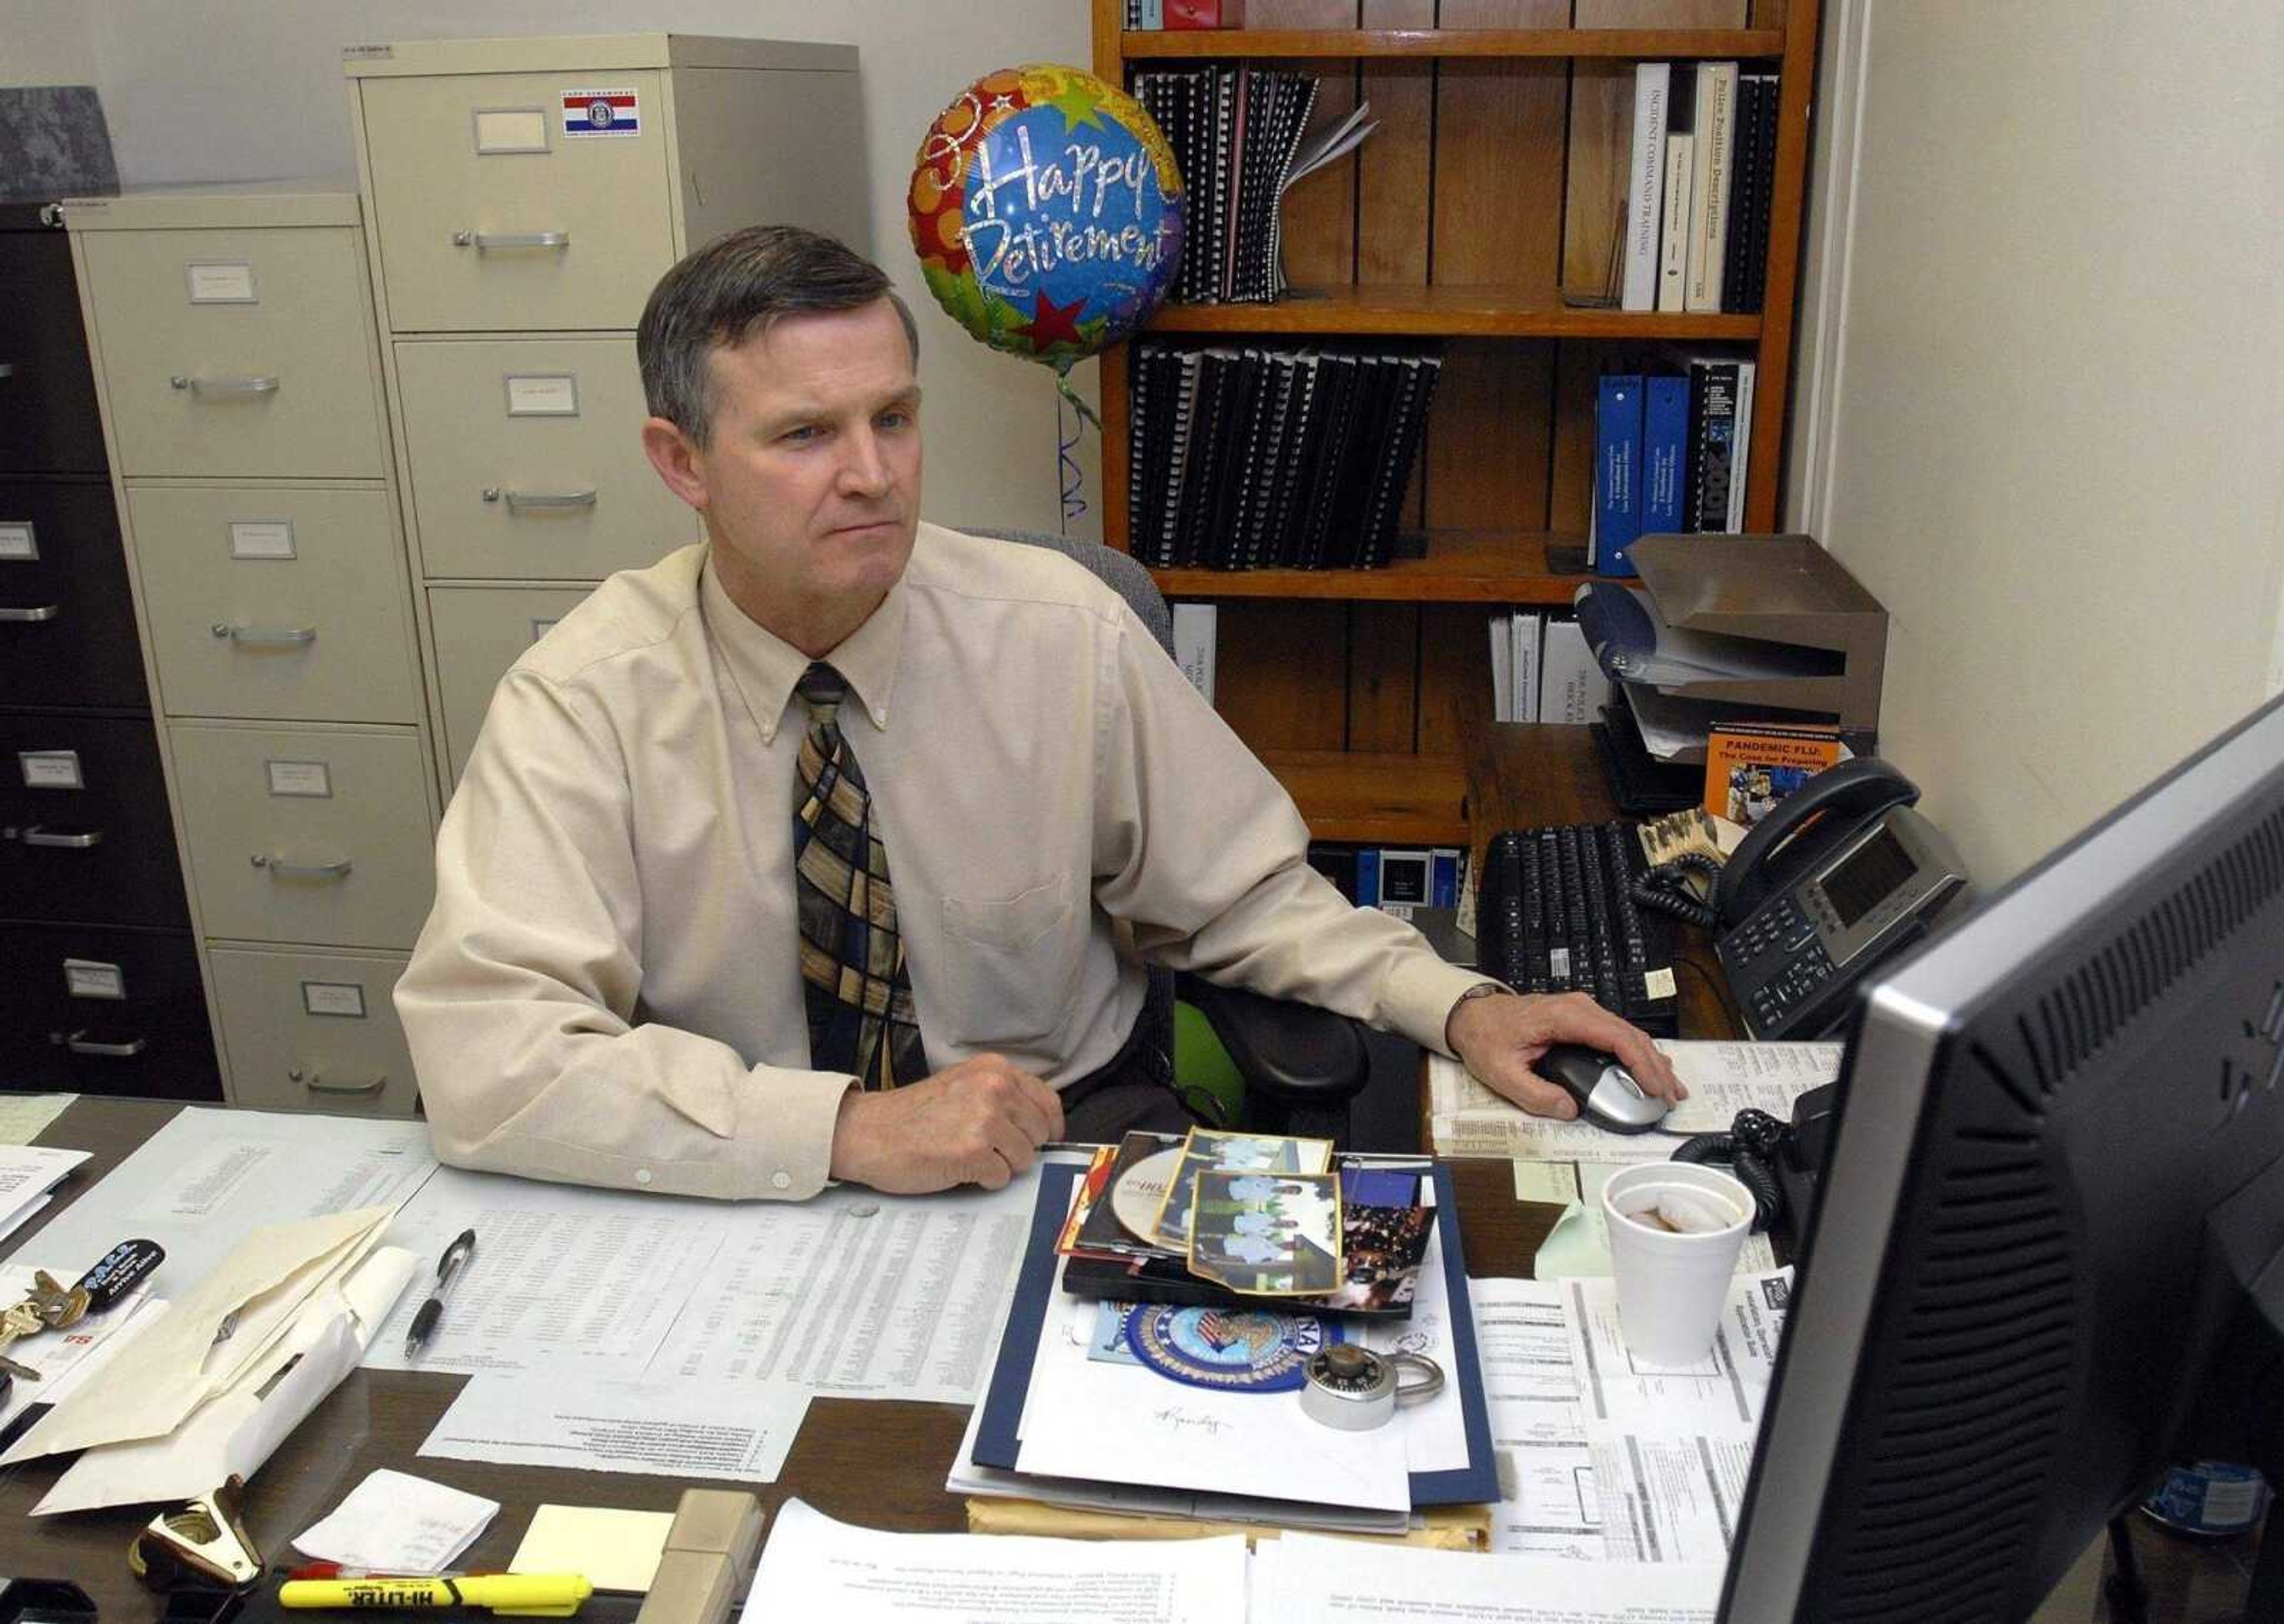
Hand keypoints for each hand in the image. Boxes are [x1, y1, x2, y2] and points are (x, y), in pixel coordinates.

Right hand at [828, 1052, 1066, 1193]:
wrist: (868, 1132)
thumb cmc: (912, 1114)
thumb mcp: (962, 1085)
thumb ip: (1000, 1095)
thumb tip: (1040, 1124)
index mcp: (994, 1069)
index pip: (1048, 1101)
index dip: (1047, 1127)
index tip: (1041, 1139)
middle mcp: (995, 1088)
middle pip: (1039, 1133)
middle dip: (1019, 1147)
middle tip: (986, 1148)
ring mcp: (986, 1120)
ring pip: (1024, 1158)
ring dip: (1000, 1165)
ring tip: (968, 1156)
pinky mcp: (974, 1152)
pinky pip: (1001, 1178)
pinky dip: (983, 1181)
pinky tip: (958, 1168)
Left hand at [1446, 990, 1686, 1121]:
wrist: (1471, 1015)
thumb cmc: (1485, 1038)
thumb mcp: (1503, 1073)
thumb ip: (1536, 1095)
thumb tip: (1570, 1110)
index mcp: (1564, 1017)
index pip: (1616, 1038)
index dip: (1642, 1063)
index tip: (1656, 1088)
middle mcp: (1579, 1008)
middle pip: (1630, 1035)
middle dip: (1656, 1067)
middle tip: (1673, 1096)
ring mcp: (1581, 1011)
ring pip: (1628, 1034)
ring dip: (1651, 1060)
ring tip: (1669, 1088)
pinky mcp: (1581, 1019)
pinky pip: (1616, 1035)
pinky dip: (1637, 1053)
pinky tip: (1648, 1071)